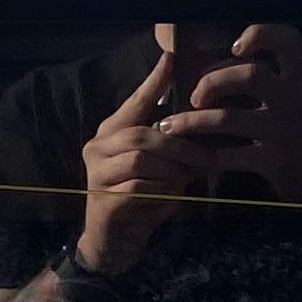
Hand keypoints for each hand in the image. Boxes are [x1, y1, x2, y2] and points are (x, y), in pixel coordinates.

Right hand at [74, 44, 185, 275]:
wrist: (113, 244)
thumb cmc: (139, 201)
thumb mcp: (158, 169)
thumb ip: (169, 146)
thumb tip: (202, 124)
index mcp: (111, 134)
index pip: (135, 103)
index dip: (153, 82)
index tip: (171, 58)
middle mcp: (98, 149)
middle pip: (142, 134)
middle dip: (179, 146)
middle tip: (206, 159)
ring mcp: (96, 176)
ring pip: (141, 160)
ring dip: (172, 172)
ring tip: (185, 183)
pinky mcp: (103, 202)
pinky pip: (140, 188)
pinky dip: (163, 193)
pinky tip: (171, 200)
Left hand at [155, 25, 301, 221]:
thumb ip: (276, 89)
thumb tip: (225, 72)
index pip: (289, 41)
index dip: (260, 34)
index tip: (237, 47)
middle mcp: (295, 101)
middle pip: (248, 74)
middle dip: (212, 81)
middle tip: (195, 97)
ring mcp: (284, 132)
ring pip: (228, 118)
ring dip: (192, 122)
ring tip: (170, 127)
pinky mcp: (274, 162)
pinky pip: (229, 156)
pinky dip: (205, 158)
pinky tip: (191, 161)